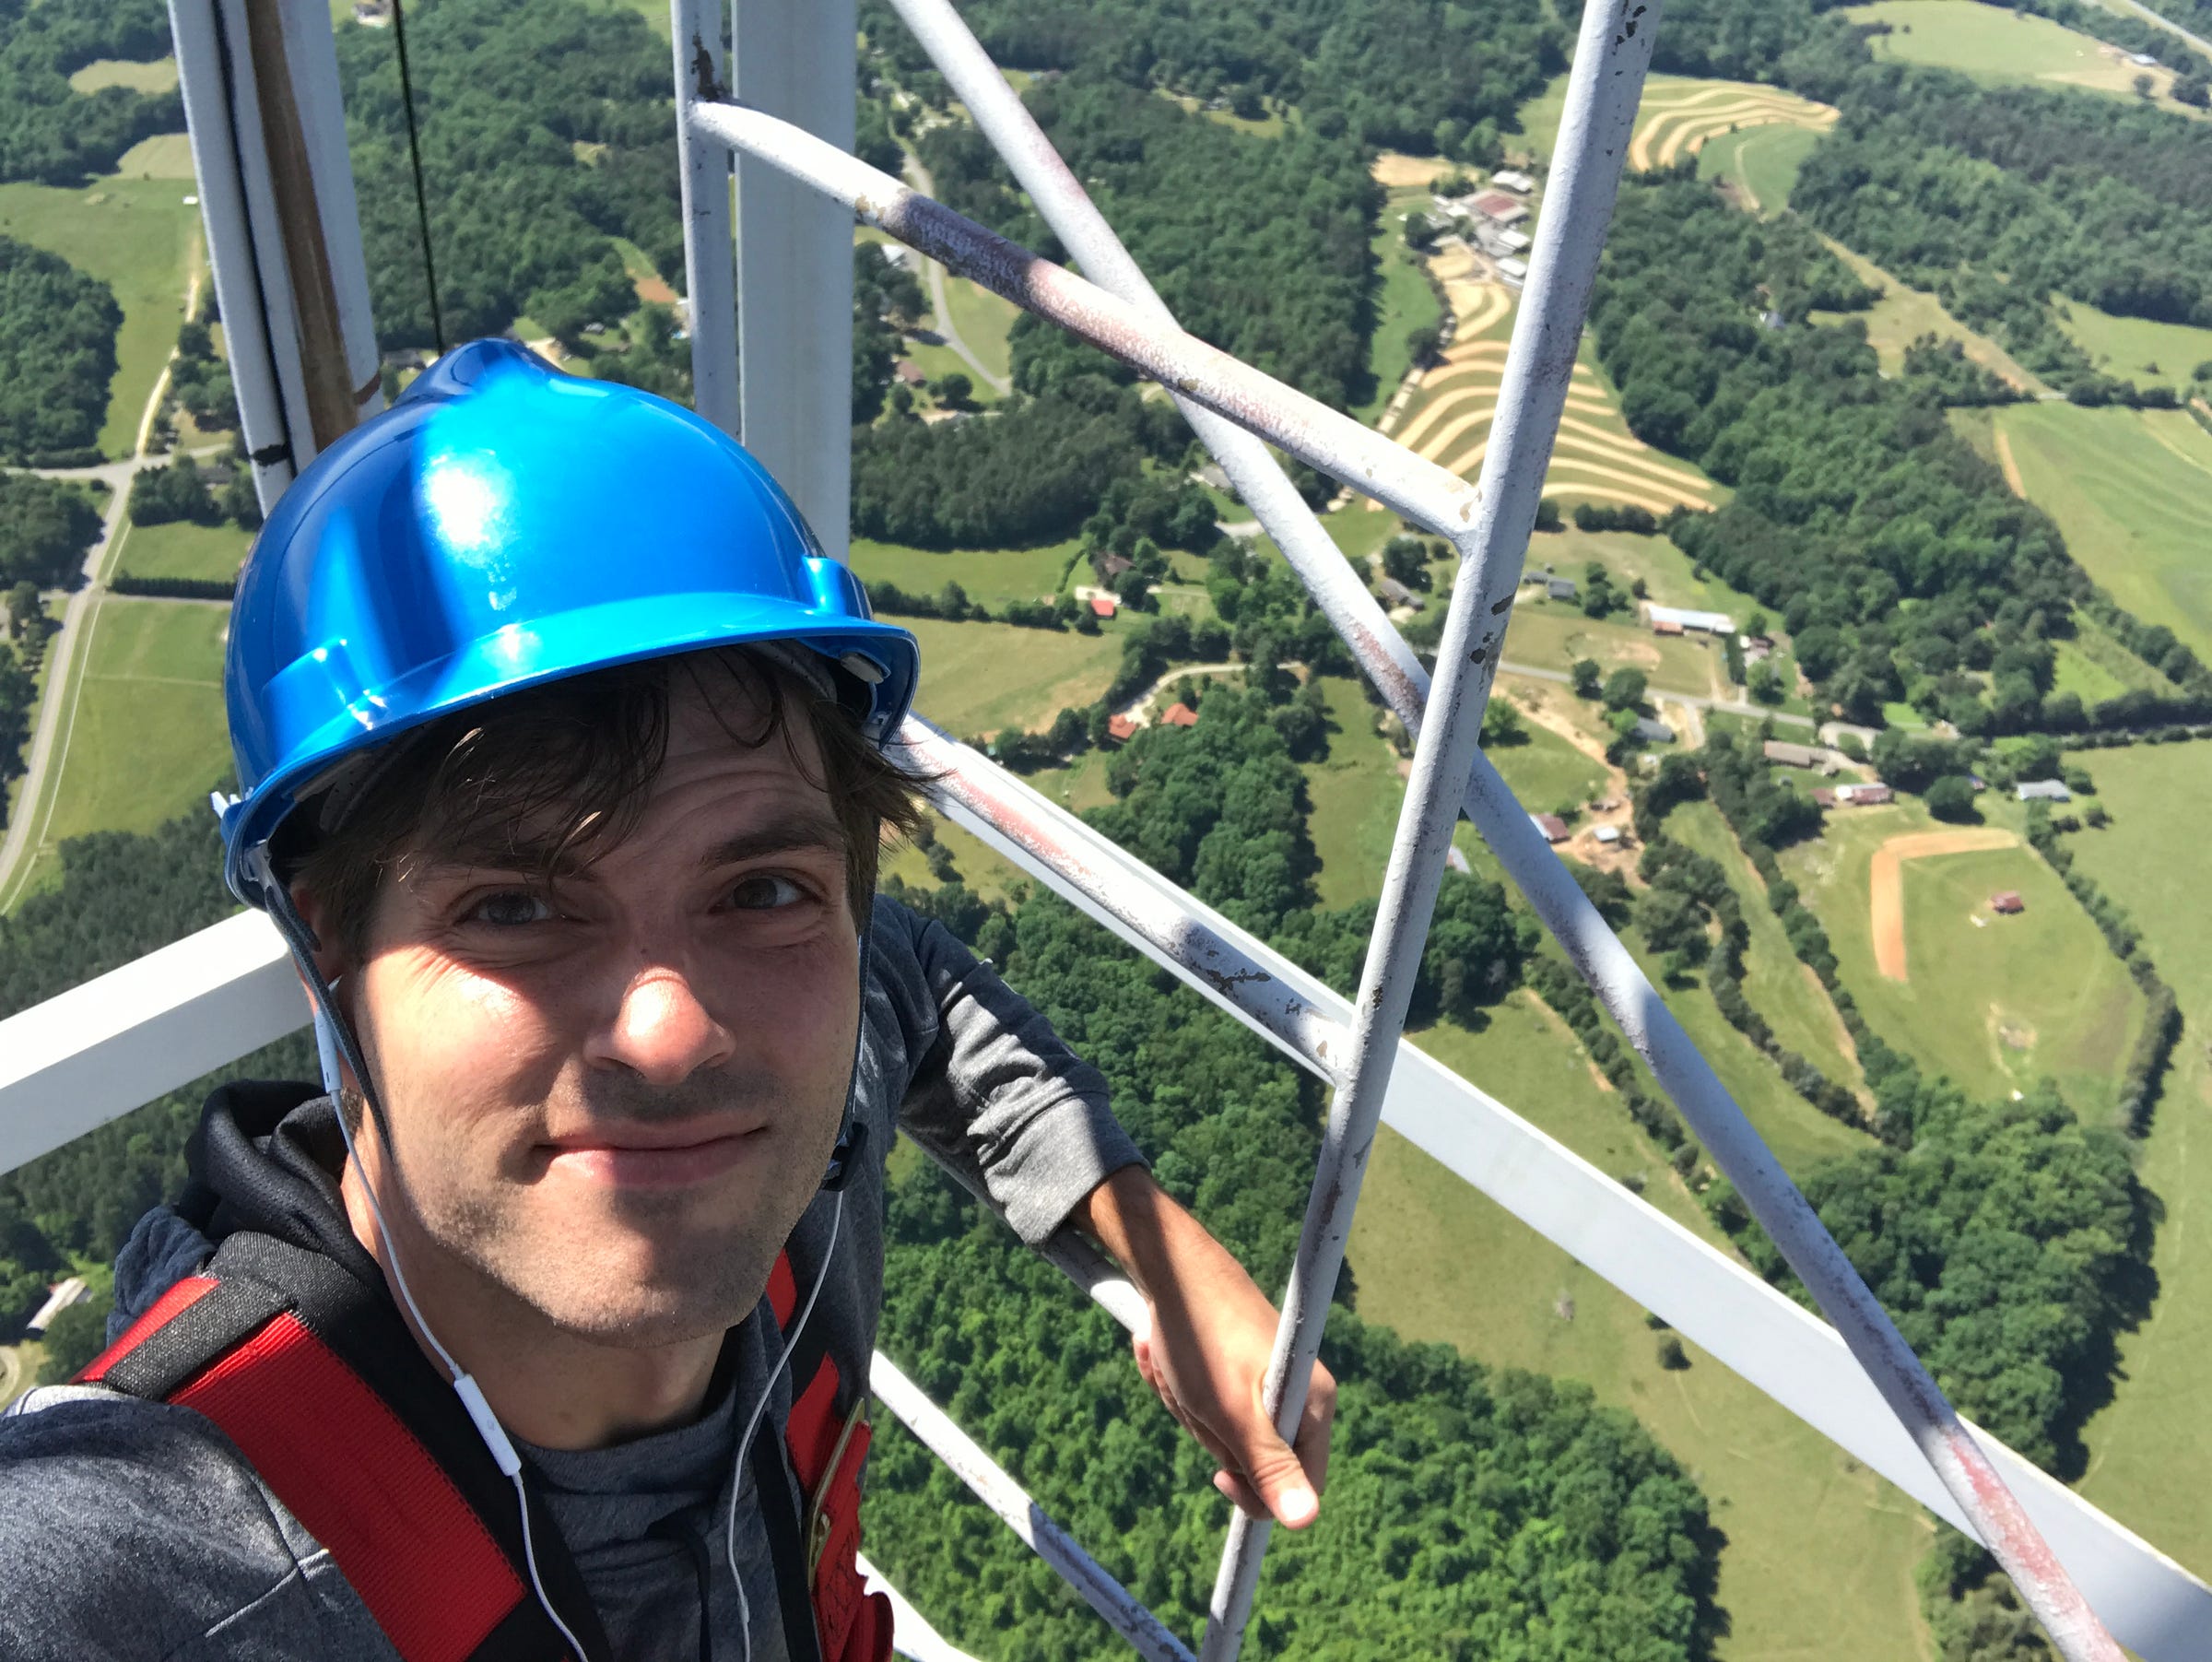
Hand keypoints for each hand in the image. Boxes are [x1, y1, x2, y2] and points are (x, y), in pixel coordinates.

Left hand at [1075, 1169, 1336, 1528]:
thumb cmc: (1202, 1338)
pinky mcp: (1235, 1367)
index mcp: (1312, 1405)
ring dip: (1185, 1406)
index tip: (1218, 1472)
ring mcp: (1264, 1379)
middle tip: (1195, 1393)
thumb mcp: (1231, 1412)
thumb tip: (1306, 1519)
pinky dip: (1175, 1386)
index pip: (1300, 1487)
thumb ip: (1269, 1467)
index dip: (1256, 1491)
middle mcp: (1296, 1393)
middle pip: (1252, 1460)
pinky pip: (1201, 1404)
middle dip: (1209, 1434)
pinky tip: (1164, 1353)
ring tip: (1177, 1366)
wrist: (1173, 1268)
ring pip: (1220, 1432)